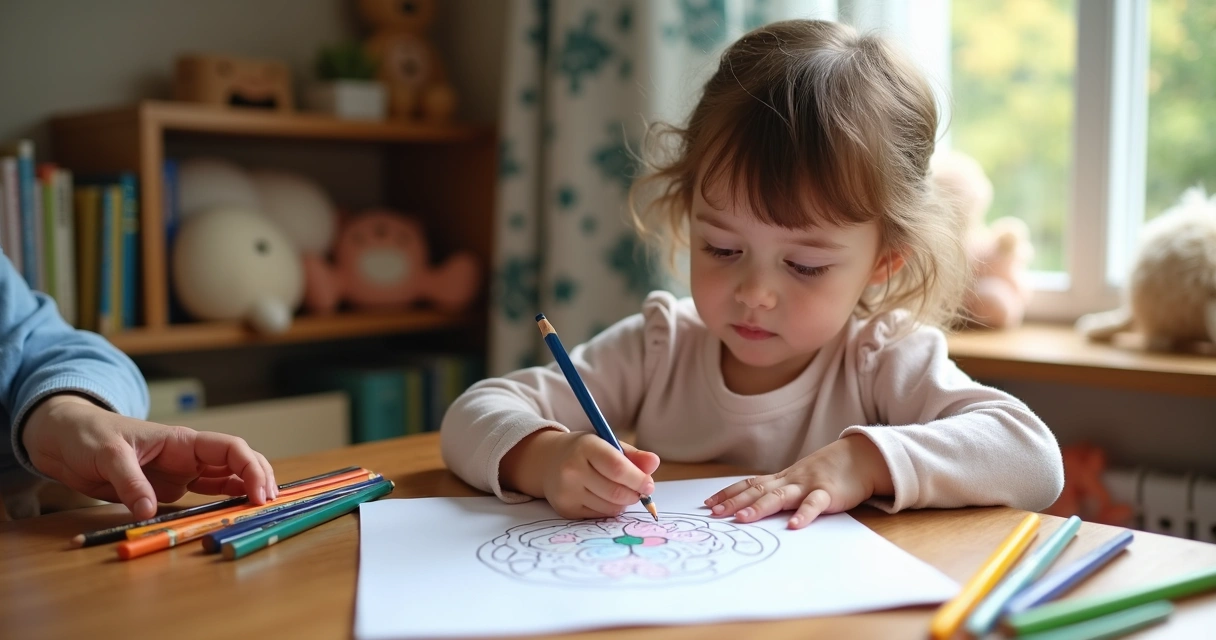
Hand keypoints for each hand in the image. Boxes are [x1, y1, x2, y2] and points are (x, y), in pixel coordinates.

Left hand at [21, 394, 277, 520]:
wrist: (65, 440)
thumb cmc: (89, 435)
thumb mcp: (107, 455)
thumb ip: (131, 482)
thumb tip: (149, 512)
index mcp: (182, 441)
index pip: (230, 448)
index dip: (250, 468)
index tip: (258, 494)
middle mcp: (189, 456)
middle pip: (238, 462)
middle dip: (259, 478)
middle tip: (269, 504)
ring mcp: (182, 472)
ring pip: (228, 478)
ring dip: (247, 491)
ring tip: (261, 509)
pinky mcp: (171, 488)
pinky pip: (206, 493)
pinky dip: (225, 501)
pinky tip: (236, 512)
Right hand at [501, 429, 659, 518]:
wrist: (547, 462)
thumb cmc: (584, 452)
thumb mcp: (607, 444)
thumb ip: (632, 455)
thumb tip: (654, 463)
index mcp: (585, 447)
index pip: (617, 468)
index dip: (638, 479)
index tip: (649, 485)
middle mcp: (572, 470)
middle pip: (615, 492)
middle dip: (635, 494)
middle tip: (640, 491)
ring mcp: (567, 492)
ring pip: (610, 507)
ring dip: (624, 502)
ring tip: (621, 491)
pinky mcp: (566, 509)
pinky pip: (599, 515)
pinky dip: (610, 509)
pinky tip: (605, 497)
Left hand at [704, 435, 893, 528]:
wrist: (859, 457)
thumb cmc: (826, 472)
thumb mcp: (798, 479)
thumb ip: (779, 491)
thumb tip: (753, 506)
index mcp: (781, 479)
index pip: (748, 484)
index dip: (728, 493)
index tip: (707, 503)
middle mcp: (789, 480)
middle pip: (757, 491)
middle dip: (734, 502)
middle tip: (715, 514)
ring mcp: (808, 485)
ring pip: (779, 496)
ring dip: (760, 508)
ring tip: (742, 519)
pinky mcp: (828, 493)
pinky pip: (814, 504)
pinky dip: (804, 515)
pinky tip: (794, 526)